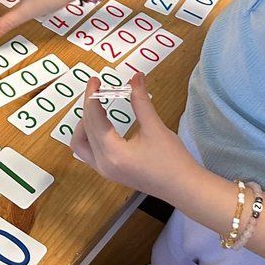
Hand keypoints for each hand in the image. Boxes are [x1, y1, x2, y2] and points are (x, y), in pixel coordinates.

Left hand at [70, 75, 198, 201]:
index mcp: (112, 153)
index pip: (93, 119)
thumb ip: (141, 101)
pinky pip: (88, 152)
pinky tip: (102, 124)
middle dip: (88, 107)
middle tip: (98, 89)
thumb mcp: (155, 127)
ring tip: (97, 107)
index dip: (92, 96)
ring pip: (81, 144)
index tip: (95, 80)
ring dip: (84, 124)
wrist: (183, 188)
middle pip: (84, 130)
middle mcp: (102, 164)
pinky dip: (90, 135)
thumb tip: (136, 76)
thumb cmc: (172, 159)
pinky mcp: (109, 173)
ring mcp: (104, 171)